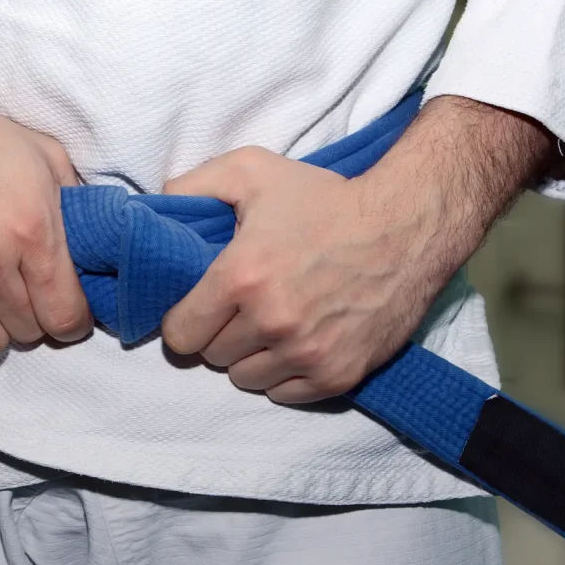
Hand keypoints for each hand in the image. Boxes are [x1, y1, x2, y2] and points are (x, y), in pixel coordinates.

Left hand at [161, 97, 551, 402]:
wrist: (407, 225)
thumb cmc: (326, 198)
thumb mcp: (253, 170)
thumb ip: (195, 185)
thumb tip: (157, 206)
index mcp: (241, 278)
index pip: (180, 334)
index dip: (184, 320)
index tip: (199, 306)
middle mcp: (271, 322)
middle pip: (212, 356)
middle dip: (218, 333)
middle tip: (240, 308)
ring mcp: (306, 353)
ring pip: (245, 378)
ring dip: (248, 356)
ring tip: (268, 324)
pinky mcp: (338, 374)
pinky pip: (284, 394)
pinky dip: (283, 374)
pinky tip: (295, 342)